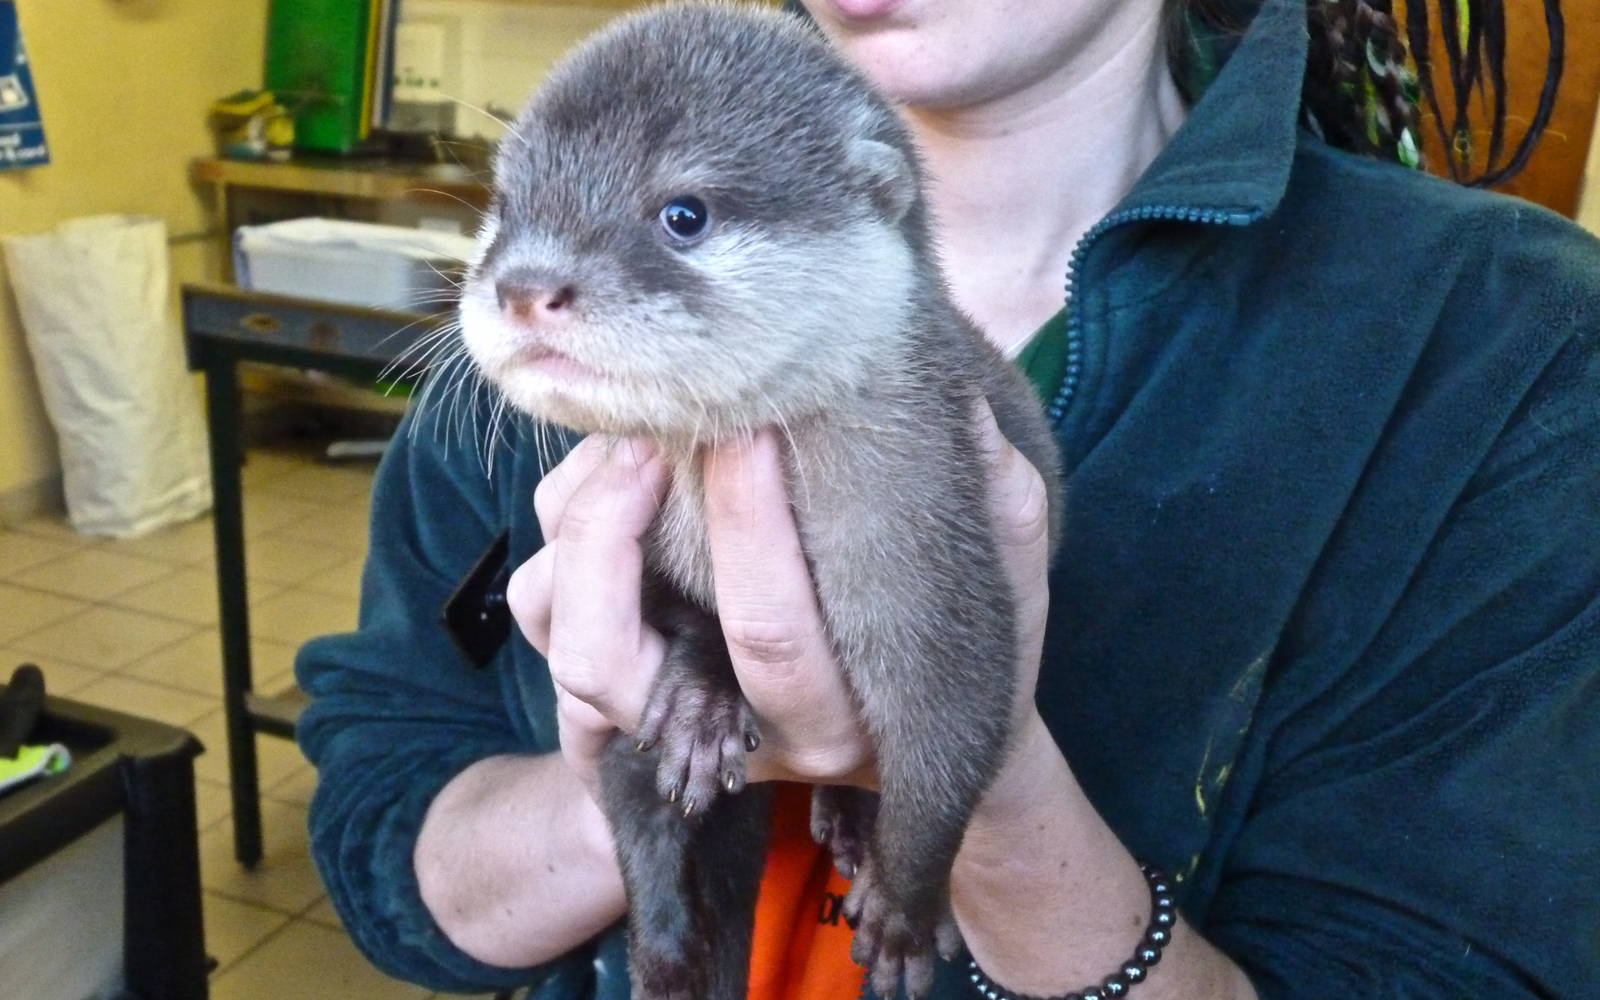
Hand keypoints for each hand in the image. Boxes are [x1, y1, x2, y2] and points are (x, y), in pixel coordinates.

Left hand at [505, 402, 1052, 799]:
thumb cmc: (967, 656)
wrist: (918, 748)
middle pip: (609, 661)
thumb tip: (965, 414)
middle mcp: (732, 739)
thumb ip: (1005, 513)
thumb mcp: (1006, 593)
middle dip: (613, 528)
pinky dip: (564, 540)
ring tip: (631, 443)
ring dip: (578, 530)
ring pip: (564, 642)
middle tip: (656, 431)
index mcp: (834, 722)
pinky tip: (619, 472)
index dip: (746, 522)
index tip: (752, 425)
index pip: (767, 634)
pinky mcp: (636, 689)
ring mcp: (672, 723)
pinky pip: (550, 620)